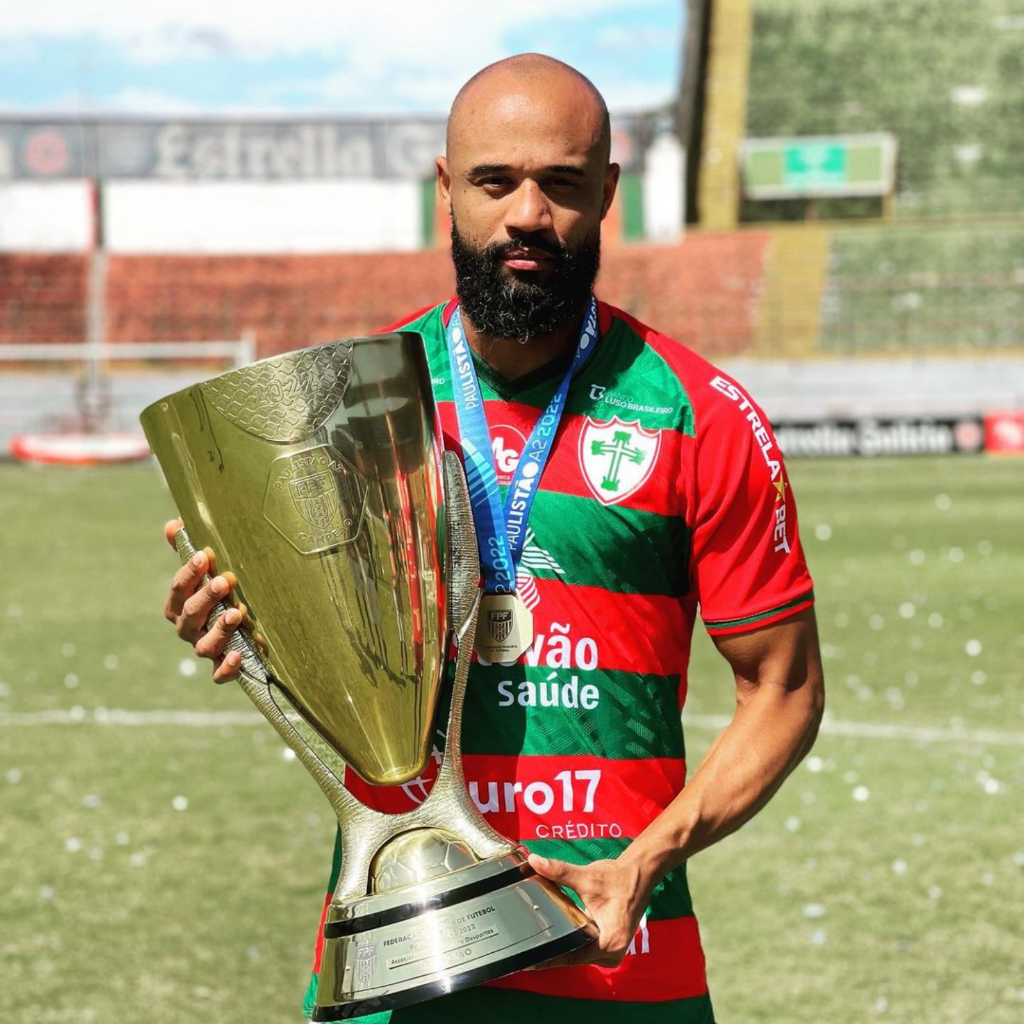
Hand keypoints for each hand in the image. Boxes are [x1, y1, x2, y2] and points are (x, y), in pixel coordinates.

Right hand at [163, 518, 242, 682]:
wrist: (245, 626)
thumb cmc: (220, 592)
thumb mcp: (206, 571)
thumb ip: (188, 549)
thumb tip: (173, 524)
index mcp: (180, 605)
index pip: (178, 589)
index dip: (188, 574)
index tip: (204, 556)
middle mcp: (188, 629)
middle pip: (189, 616)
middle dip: (205, 598)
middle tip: (224, 581)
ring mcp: (204, 648)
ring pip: (203, 645)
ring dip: (219, 630)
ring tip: (237, 613)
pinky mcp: (221, 666)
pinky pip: (217, 674)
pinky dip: (225, 668)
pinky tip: (237, 655)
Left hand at [527, 852, 652, 968]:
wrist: (640, 873)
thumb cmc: (619, 878)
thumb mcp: (588, 877)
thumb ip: (559, 871)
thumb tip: (534, 861)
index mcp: (609, 944)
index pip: (571, 957)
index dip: (549, 958)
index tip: (528, 960)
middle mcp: (612, 954)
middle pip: (574, 956)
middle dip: (553, 948)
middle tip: (526, 941)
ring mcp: (611, 951)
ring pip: (578, 952)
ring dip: (563, 942)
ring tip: (537, 936)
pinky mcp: (609, 944)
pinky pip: (585, 946)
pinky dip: (573, 938)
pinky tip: (557, 930)